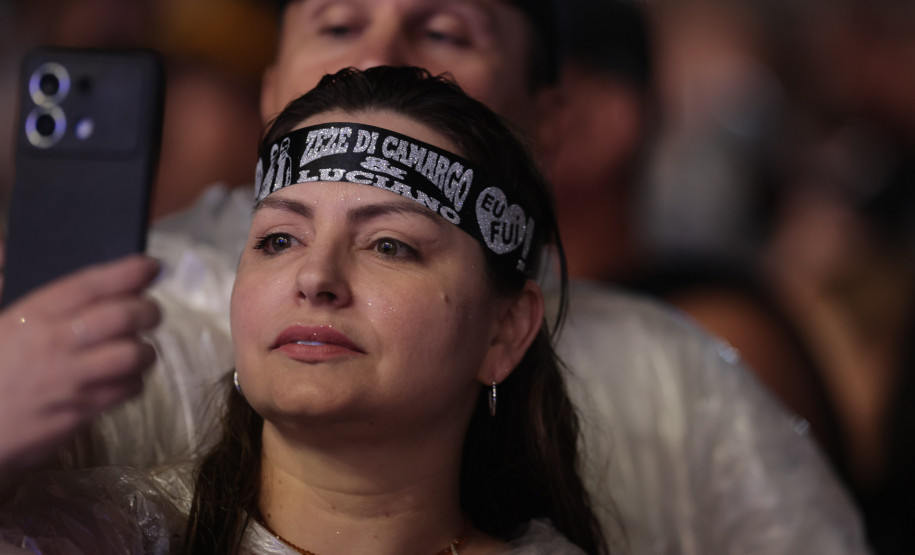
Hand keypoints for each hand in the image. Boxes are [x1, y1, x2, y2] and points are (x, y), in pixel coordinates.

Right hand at [0, 255, 160, 475]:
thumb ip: (5, 284)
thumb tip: (8, 250)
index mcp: (31, 316)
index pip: (89, 286)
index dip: (126, 273)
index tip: (150, 266)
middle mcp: (54, 345)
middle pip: (123, 317)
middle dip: (148, 310)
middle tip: (150, 312)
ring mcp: (69, 382)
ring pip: (132, 355)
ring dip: (144, 349)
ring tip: (137, 347)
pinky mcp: (79, 414)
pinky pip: (125, 391)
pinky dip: (133, 381)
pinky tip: (123, 377)